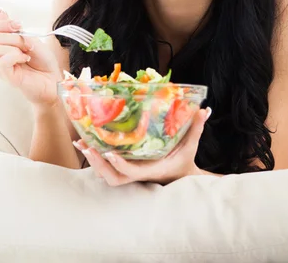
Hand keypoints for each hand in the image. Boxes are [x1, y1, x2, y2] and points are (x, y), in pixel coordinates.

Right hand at [0, 9, 61, 106]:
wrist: (53, 79)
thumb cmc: (43, 61)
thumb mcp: (32, 39)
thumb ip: (15, 29)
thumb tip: (1, 12)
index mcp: (4, 44)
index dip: (0, 24)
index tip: (18, 25)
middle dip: (13, 35)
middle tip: (27, 43)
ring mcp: (1, 66)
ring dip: (16, 46)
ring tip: (27, 53)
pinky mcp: (6, 75)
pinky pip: (2, 60)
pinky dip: (15, 56)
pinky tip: (25, 59)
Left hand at [74, 106, 211, 185]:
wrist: (181, 177)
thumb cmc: (184, 161)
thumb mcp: (191, 145)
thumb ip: (196, 127)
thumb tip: (205, 109)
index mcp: (151, 170)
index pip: (131, 172)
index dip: (119, 165)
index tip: (109, 152)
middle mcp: (138, 174)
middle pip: (112, 178)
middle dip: (98, 164)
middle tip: (87, 145)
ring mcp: (131, 173)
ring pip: (107, 176)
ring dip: (93, 161)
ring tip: (82, 142)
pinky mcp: (127, 169)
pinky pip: (108, 169)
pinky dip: (97, 159)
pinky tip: (88, 144)